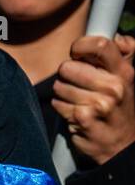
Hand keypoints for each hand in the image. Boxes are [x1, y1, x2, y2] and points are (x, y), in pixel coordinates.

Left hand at [51, 33, 134, 164]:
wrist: (122, 146)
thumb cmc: (118, 109)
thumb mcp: (126, 80)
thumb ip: (122, 55)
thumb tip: (118, 38)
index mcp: (124, 73)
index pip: (100, 45)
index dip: (81, 46)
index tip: (77, 54)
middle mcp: (114, 87)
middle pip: (69, 66)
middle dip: (67, 75)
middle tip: (77, 85)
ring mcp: (100, 104)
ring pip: (60, 86)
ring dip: (63, 93)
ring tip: (78, 101)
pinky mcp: (84, 120)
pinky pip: (58, 104)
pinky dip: (61, 108)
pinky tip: (74, 114)